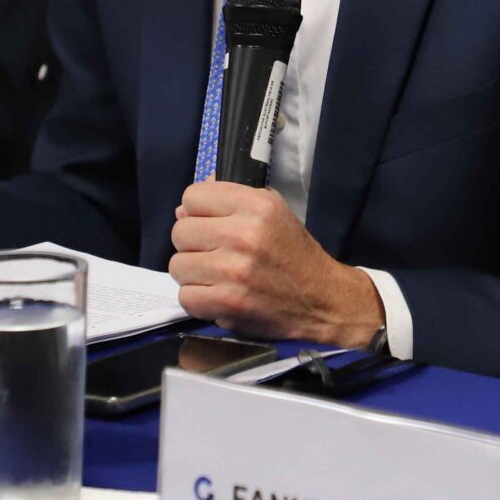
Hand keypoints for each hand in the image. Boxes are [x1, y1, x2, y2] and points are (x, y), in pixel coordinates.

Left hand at [169, 180, 385, 345]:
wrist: (322, 300)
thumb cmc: (293, 253)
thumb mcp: (272, 211)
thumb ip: (229, 201)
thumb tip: (182, 210)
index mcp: (257, 205)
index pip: (192, 197)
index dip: (197, 212)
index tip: (210, 224)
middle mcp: (245, 233)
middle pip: (180, 232)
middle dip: (193, 244)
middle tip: (215, 254)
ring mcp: (235, 270)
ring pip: (177, 265)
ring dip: (193, 274)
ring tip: (217, 277)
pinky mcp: (229, 303)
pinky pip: (186, 296)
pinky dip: (198, 300)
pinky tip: (218, 296)